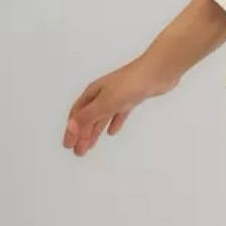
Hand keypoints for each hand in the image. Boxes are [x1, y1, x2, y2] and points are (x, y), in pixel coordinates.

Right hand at [62, 54, 180, 157]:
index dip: (71, 130)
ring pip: (102, 117)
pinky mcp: (131, 99)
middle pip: (88, 118)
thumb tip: (71, 128)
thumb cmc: (129, 85)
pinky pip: (118, 114)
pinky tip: (112, 132)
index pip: (77, 115)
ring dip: (95, 132)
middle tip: (78, 152)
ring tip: (90, 146)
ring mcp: (117, 96)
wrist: (157, 73)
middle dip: (82, 135)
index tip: (67, 145)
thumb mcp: (105, 103)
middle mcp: (102, 94)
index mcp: (92, 93)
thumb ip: (88, 116)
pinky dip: (113, 123)